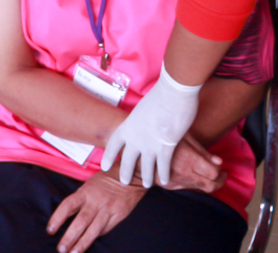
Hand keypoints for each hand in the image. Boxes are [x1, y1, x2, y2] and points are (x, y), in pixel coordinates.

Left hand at [46, 171, 141, 252]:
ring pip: (93, 229)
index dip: (58, 218)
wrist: (129, 176)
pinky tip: (89, 244)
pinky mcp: (119, 215)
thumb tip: (66, 217)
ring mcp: (108, 209)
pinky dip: (96, 237)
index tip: (50, 230)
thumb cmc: (105, 181)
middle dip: (70, 237)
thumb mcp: (88, 185)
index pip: (68, 205)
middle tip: (61, 249)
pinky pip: (106, 229)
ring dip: (83, 243)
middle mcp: (95, 201)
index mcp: (85, 192)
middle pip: (80, 222)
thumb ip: (79, 200)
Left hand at [100, 63, 201, 186]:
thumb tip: (144, 124)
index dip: (108, 156)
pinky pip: (163, 166)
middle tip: (123, 181)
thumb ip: (142, 120)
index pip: (114, 144)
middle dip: (124, 172)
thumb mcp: (144, 109)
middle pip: (127, 160)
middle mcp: (136, 137)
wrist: (173, 92)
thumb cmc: (161, 95)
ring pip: (145, 167)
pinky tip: (165, 181)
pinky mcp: (166, 147)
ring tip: (146, 185)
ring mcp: (150, 144)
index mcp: (128, 125)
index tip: (103, 166)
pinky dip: (163, 174)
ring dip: (146, 177)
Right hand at [163, 134, 226, 193]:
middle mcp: (184, 173)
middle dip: (220, 182)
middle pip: (210, 185)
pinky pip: (189, 188)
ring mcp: (176, 181)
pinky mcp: (170, 185)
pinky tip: (197, 176)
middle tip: (223, 175)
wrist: (141, 149)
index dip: (220, 171)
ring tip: (211, 176)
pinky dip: (197, 184)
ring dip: (209, 184)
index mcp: (188, 159)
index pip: (213, 173)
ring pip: (200, 189)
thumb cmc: (165, 136)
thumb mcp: (184, 137)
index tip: (222, 167)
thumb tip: (219, 162)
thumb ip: (202, 151)